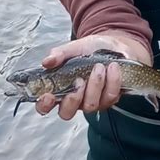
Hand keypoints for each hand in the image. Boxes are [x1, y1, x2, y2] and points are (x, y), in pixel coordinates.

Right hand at [35, 33, 150, 120]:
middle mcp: (74, 99)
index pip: (45, 105)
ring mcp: (92, 101)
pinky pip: (109, 97)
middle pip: (67, 113)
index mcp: (60, 87)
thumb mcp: (74, 47)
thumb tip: (46, 61)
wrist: (114, 46)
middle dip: (73, 99)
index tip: (48, 95)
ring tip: (99, 66)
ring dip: (95, 84)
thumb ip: (60, 54)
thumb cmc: (90, 49)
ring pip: (90, 105)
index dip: (44, 104)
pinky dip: (112, 80)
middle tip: (79, 80)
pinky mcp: (109, 100)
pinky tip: (112, 67)